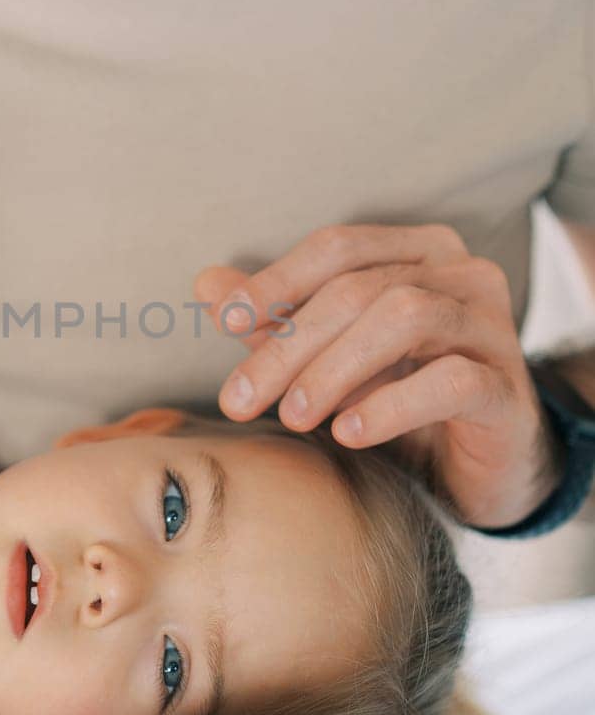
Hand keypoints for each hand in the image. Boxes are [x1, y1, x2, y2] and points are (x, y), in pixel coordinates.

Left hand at [194, 223, 564, 529]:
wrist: (479, 466)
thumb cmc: (401, 395)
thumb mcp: (330, 357)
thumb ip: (278, 321)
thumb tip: (207, 285)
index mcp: (418, 252)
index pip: (338, 248)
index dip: (278, 282)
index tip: (226, 323)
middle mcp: (462, 275)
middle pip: (360, 288)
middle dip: (289, 344)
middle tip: (239, 399)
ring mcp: (492, 327)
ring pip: (405, 317)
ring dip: (335, 368)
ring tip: (294, 416)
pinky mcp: (508, 388)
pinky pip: (451, 380)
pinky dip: (393, 404)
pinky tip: (350, 432)